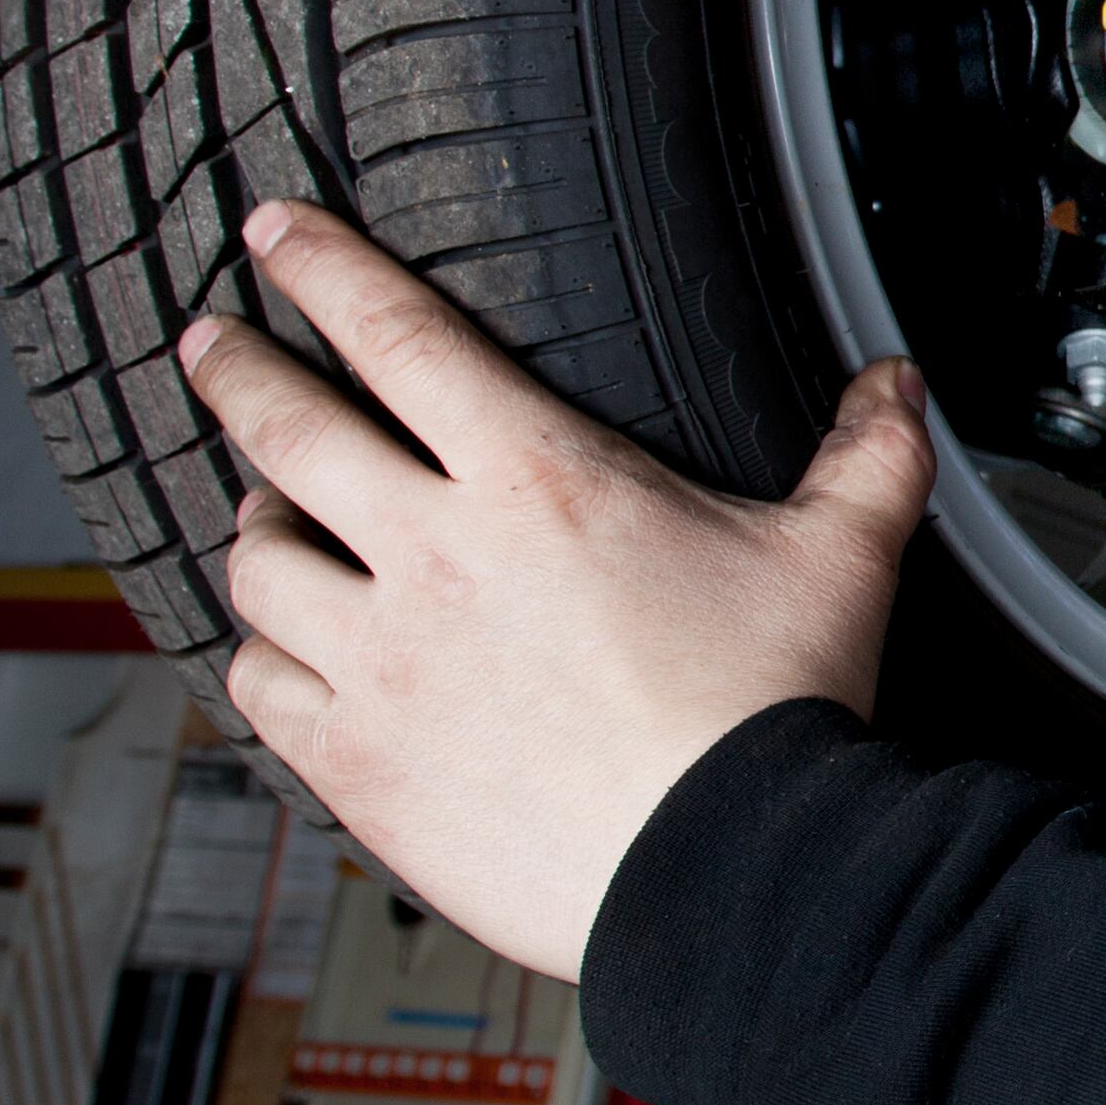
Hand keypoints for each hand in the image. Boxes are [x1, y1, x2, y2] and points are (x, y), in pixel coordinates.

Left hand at [174, 201, 933, 981]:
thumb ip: (866, 454)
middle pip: (288, 429)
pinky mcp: (358, 760)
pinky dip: (258, 654)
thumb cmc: (769, 712)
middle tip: (212, 340)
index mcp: (537, 479)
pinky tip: (279, 647)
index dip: (322, 266)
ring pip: (257, 563)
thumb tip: (894, 382)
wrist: (716, 872)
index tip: (273, 232)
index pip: (398, 335)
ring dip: (250, 524)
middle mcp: (435, 555)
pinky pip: (260, 685)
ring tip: (260, 513)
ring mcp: (381, 661)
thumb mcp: (838, 557)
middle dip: (238, 368)